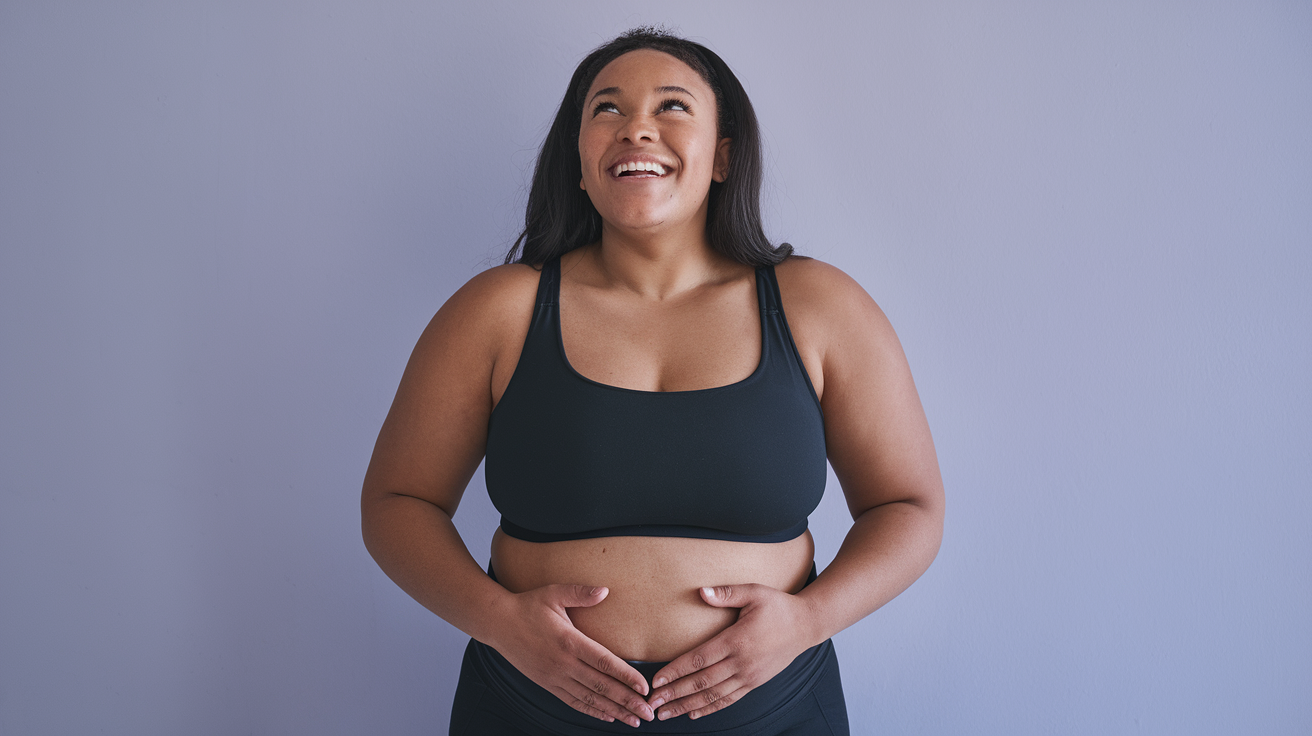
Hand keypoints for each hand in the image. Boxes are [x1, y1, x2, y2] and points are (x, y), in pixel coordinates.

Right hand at [490, 584, 655, 726]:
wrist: (498, 623)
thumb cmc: (528, 605)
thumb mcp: (553, 593)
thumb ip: (580, 593)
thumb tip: (605, 591)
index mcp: (568, 640)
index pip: (603, 662)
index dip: (625, 676)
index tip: (644, 687)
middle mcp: (562, 663)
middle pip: (601, 686)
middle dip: (627, 700)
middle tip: (649, 712)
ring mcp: (554, 676)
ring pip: (589, 698)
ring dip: (614, 710)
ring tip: (634, 719)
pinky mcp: (547, 683)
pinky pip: (573, 701)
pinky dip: (592, 711)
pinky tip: (608, 716)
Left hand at [646, 584, 817, 720]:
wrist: (807, 625)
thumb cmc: (779, 606)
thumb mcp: (754, 592)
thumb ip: (727, 593)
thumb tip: (701, 591)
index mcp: (737, 640)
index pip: (699, 659)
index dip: (676, 671)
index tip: (657, 680)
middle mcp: (742, 662)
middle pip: (702, 682)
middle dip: (675, 694)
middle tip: (653, 703)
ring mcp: (749, 676)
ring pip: (713, 696)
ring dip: (687, 706)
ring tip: (666, 713)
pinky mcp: (755, 683)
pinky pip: (729, 699)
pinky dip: (710, 709)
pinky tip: (694, 713)